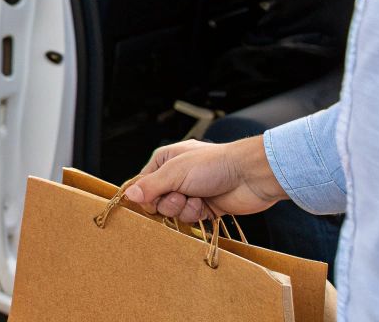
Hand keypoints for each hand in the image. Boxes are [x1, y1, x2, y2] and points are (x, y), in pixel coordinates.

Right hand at [124, 136, 288, 223]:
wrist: (250, 176)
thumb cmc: (214, 164)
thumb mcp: (175, 172)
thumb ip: (150, 186)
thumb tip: (128, 195)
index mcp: (165, 161)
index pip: (142, 183)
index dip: (144, 194)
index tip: (149, 200)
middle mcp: (175, 177)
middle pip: (156, 200)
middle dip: (168, 202)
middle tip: (180, 195)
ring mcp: (190, 192)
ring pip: (172, 211)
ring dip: (183, 208)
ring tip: (197, 198)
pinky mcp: (203, 207)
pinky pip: (188, 218)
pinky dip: (195, 214)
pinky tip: (205, 205)